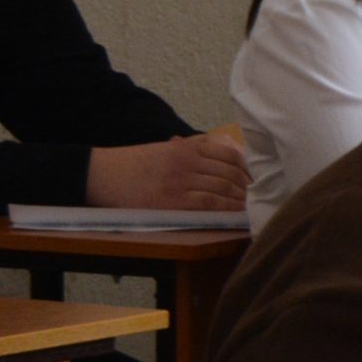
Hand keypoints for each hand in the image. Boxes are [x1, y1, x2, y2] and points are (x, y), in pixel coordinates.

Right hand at [85, 133, 248, 211]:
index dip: (249, 169)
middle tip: (261, 197)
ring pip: (224, 189)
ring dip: (242, 200)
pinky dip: (227, 209)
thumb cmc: (134, 164)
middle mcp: (187, 161)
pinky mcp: (172, 201)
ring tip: (253, 207)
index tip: (257, 179)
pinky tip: (237, 214)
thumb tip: (229, 152)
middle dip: (249, 186)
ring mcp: (180, 181)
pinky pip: (209, 204)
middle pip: (231, 173)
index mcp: (187, 147)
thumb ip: (194, 149)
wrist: (100, 174)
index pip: (231, 155)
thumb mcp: (166, 149)